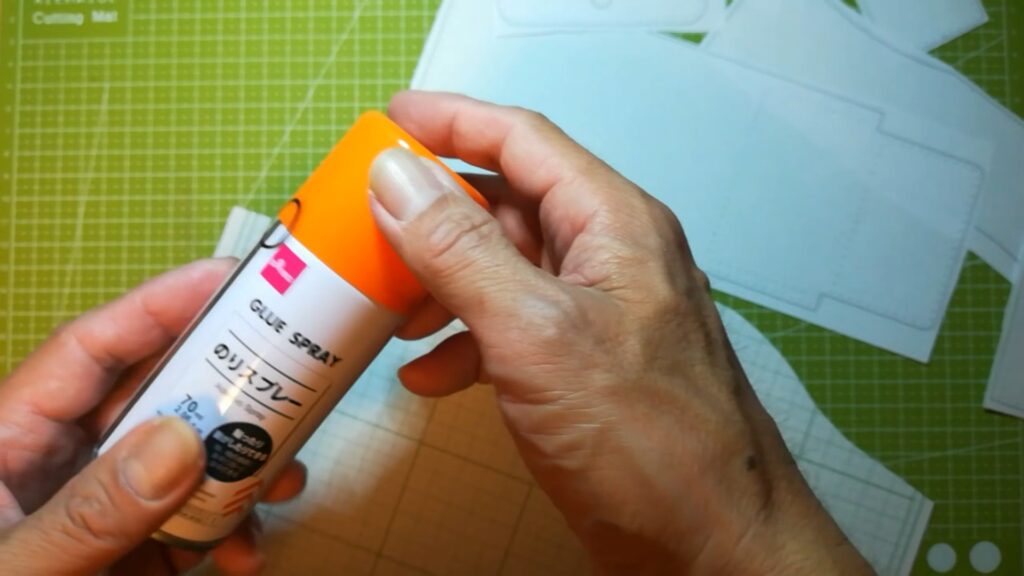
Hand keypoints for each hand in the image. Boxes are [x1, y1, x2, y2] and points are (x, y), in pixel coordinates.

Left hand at [0, 259, 306, 574]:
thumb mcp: (17, 570)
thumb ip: (89, 513)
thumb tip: (181, 441)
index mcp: (10, 439)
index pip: (90, 350)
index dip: (159, 304)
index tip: (230, 280)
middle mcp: (60, 462)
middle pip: (156, 396)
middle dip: (225, 394)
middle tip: (291, 388)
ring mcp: (100, 508)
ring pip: (186, 460)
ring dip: (241, 471)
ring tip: (283, 485)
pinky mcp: (128, 551)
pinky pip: (189, 523)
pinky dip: (229, 534)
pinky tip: (246, 556)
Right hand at [368, 91, 873, 574]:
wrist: (710, 545)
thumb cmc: (649, 440)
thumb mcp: (536, 333)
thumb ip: (462, 252)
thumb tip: (397, 178)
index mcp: (613, 224)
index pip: (524, 141)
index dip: (452, 121)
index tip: (387, 121)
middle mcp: (609, 257)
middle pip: (508, 205)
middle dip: (434, 215)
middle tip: (368, 226)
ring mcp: (598, 314)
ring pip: (503, 270)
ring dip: (442, 283)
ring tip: (392, 311)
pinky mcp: (585, 365)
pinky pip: (513, 328)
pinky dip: (465, 342)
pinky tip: (429, 375)